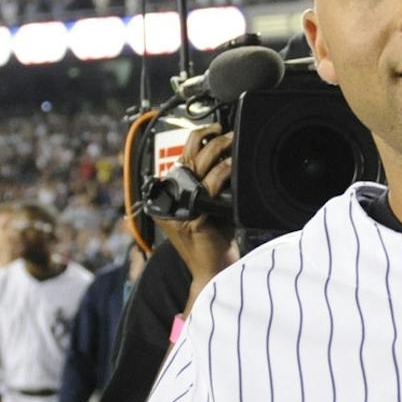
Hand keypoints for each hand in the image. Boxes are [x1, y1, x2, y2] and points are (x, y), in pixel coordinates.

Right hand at [159, 127, 238, 287]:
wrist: (214, 272)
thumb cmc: (215, 240)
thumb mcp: (210, 205)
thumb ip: (210, 184)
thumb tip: (225, 156)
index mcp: (170, 196)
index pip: (180, 159)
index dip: (195, 139)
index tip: (213, 129)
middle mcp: (170, 202)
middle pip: (186, 159)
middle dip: (206, 138)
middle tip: (225, 132)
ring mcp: (179, 211)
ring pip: (196, 168)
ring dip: (217, 149)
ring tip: (231, 141)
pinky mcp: (192, 221)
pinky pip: (208, 187)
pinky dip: (221, 173)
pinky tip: (231, 165)